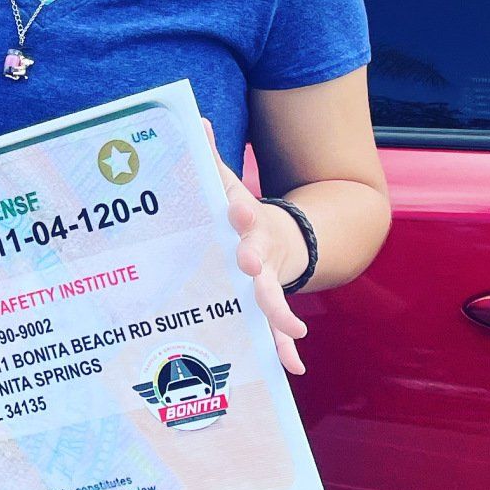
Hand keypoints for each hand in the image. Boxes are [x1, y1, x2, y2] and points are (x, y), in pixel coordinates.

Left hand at [203, 118, 308, 377]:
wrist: (286, 237)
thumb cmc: (237, 213)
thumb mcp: (224, 183)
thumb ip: (209, 158)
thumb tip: (195, 120)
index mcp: (247, 222)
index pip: (244, 212)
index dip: (241, 209)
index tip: (238, 207)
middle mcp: (260, 253)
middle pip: (259, 258)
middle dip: (255, 261)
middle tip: (248, 264)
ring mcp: (270, 280)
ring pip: (274, 300)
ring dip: (278, 315)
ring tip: (292, 332)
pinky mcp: (271, 305)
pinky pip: (276, 331)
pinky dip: (284, 349)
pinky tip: (294, 369)